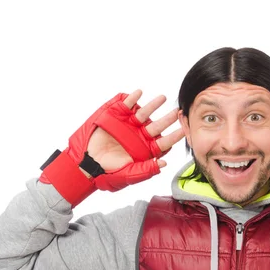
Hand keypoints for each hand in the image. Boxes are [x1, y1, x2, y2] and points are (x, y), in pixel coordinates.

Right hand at [39, 89, 184, 205]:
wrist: (86, 165)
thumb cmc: (109, 174)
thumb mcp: (128, 175)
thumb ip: (146, 170)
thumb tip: (164, 164)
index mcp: (147, 150)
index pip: (164, 142)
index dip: (174, 136)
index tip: (183, 130)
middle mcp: (140, 136)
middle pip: (157, 126)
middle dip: (168, 119)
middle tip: (177, 112)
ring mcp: (128, 124)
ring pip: (144, 113)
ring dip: (154, 105)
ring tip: (163, 98)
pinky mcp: (116, 116)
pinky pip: (126, 105)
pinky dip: (132, 99)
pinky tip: (138, 94)